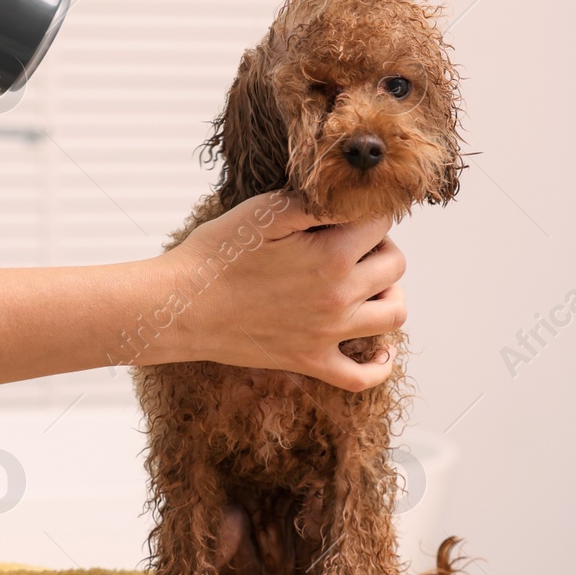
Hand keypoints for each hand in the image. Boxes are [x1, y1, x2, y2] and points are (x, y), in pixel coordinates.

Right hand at [154, 193, 406, 390]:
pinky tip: (381, 350)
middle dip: (381, 247)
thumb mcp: (263, 211)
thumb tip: (347, 197)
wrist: (180, 307)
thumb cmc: (215, 255)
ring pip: (393, 315)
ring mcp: (328, 334)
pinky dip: (381, 365)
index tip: (350, 211)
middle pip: (395, 266)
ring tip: (370, 284)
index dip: (368, 211)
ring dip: (390, 294)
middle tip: (353, 243)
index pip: (380, 222)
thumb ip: (313, 201)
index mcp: (331, 254)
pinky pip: (363, 377)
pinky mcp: (311, 362)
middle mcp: (339, 296)